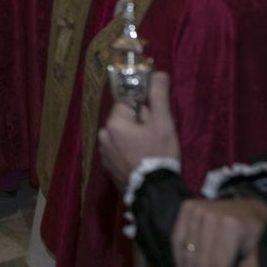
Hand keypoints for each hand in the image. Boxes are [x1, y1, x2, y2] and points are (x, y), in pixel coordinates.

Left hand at [97, 72, 179, 188]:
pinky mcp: (108, 167)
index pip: (126, 104)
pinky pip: (118, 151)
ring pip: (121, 136)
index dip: (143, 110)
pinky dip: (128, 152)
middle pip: (123, 120)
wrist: (155, 191)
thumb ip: (158, 97)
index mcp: (113, 123)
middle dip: (138, 125)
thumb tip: (158, 74)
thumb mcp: (163, 124)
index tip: (154, 121)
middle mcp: (103, 136)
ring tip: (149, 151)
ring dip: (133, 139)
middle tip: (154, 138)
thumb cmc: (159, 154)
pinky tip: (141, 161)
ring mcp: (104, 153)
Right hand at [171, 198, 266, 266]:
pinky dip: (178, 256)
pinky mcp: (187, 207)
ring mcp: (197, 210)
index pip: (217, 263)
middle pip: (200, 259)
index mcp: (232, 226)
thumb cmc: (251, 231)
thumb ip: (251, 266)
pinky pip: (176, 237)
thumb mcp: (257, 248)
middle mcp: (211, 216)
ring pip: (186, 250)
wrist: (244, 205)